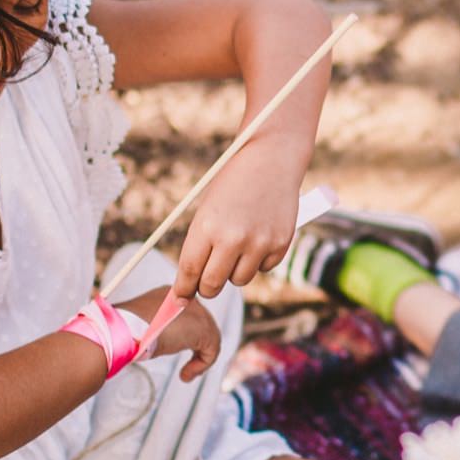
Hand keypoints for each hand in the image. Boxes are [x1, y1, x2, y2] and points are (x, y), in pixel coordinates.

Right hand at [122, 288, 221, 379]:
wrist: (125, 329)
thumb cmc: (124, 328)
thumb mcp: (138, 325)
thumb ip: (150, 328)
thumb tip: (147, 342)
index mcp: (171, 294)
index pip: (186, 313)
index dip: (183, 334)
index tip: (172, 347)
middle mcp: (187, 298)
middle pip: (200, 324)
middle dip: (194, 346)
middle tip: (185, 366)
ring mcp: (197, 311)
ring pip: (208, 337)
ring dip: (198, 359)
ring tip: (185, 373)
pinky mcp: (203, 328)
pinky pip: (211, 349)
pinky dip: (201, 365)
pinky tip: (185, 375)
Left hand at [175, 161, 297, 297]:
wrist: (271, 160)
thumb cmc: (232, 185)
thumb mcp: (208, 209)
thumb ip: (200, 245)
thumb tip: (191, 283)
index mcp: (206, 226)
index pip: (189, 271)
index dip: (182, 289)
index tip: (179, 299)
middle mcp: (233, 237)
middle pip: (213, 285)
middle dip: (206, 287)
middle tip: (206, 281)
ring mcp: (259, 242)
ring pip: (239, 280)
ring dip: (235, 271)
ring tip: (238, 244)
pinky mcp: (280, 244)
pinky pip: (263, 268)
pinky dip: (258, 260)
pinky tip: (260, 235)